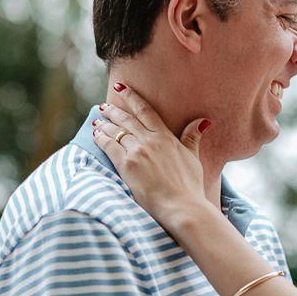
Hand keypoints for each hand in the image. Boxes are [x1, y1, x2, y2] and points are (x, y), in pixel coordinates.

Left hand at [92, 84, 211, 227]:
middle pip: (127, 119)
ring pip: (117, 131)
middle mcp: (150, 140)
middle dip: (114, 110)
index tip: (123, 89)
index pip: (146, 111)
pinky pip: (109, 146)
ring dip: (105, 125)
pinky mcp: (127, 165)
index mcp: (166, 137)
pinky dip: (101, 138)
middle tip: (104, 106)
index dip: (133, 98)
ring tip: (97, 120)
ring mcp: (137, 151)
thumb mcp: (193, 158)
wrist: (182, 206)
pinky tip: (95, 134)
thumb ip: (192, 138)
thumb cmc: (190, 187)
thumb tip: (201, 121)